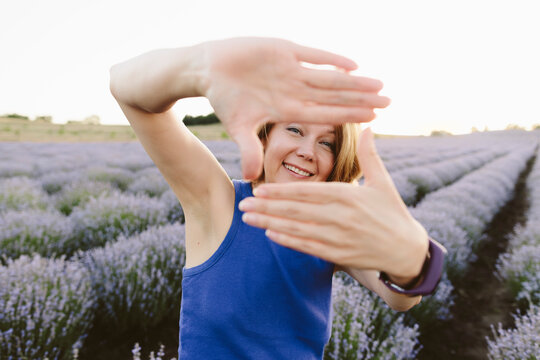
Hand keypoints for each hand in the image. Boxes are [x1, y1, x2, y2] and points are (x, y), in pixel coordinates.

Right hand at [201, 37, 390, 179]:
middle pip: (334, 95)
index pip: (324, 114)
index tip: (374, 118)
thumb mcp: (238, 127)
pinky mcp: (283, 50)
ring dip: (353, 81)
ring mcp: (291, 69)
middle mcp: (294, 89)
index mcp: (288, 109)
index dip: (348, 115)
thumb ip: (250, 149)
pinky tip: (352, 65)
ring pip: (329, 77)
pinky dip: (331, 59)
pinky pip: (312, 55)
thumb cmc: (224, 99)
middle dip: (360, 98)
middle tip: (389, 100)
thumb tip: (251, 178)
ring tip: (378, 84)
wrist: (208, 69)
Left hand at [239, 127, 428, 277]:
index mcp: (349, 196)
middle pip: (297, 211)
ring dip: (271, 224)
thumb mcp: (383, 181)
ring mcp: (339, 238)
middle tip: (244, 204)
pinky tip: (270, 234)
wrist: (406, 250)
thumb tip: (368, 127)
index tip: (260, 189)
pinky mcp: (339, 254)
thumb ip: (370, 156)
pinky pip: (309, 247)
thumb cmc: (392, 212)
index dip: (283, 192)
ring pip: (298, 230)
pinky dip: (288, 241)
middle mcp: (342, 217)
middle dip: (268, 208)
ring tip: (248, 219)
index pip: (309, 193)